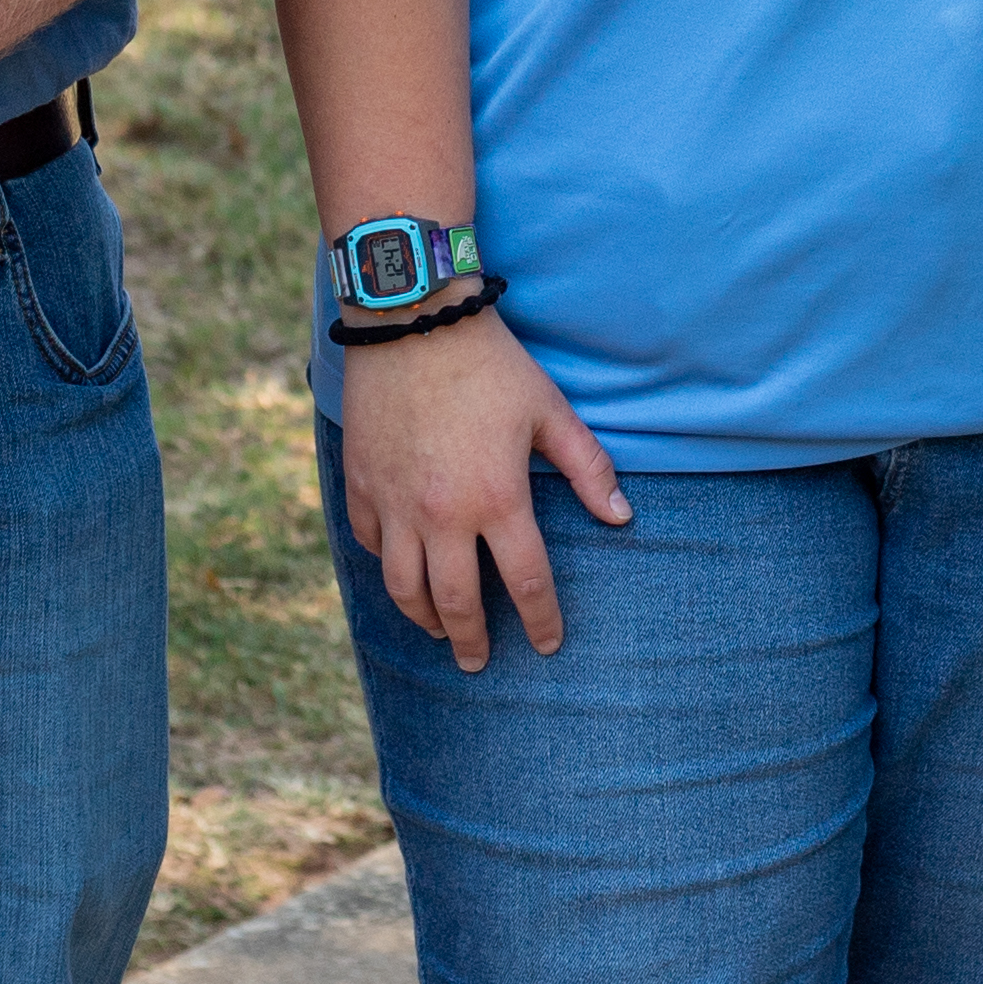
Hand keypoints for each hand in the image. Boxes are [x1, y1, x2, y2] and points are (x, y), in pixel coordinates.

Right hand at [338, 308, 628, 669]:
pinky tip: (402, 572)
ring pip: (404, 588)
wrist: (412, 320)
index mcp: (497, 498)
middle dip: (472, 641)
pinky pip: (370, 544)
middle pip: (456, 603)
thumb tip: (621, 518)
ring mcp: (395, 503)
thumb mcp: (550, 409)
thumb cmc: (491, 364)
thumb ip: (588, 468)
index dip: (541, 620)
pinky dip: (388, 566)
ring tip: (440, 631)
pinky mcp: (361, 484)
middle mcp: (442, 514)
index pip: (526, 582)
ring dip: (424, 619)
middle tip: (479, 663)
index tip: (548, 644)